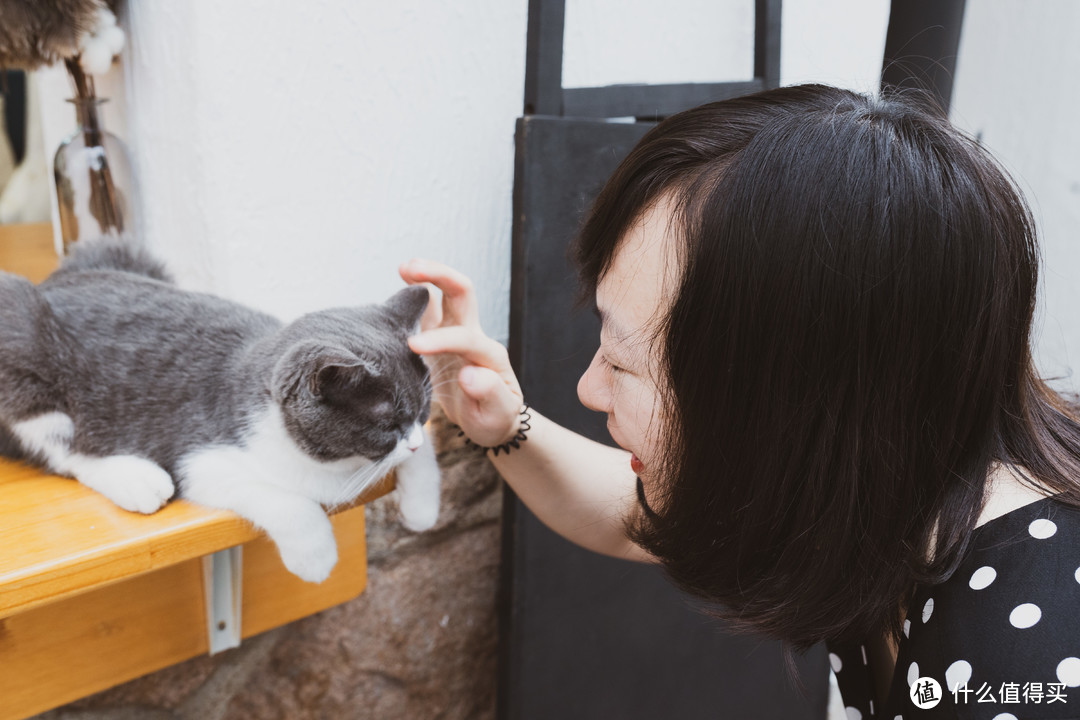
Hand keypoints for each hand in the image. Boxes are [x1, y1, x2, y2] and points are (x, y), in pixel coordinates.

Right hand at [398, 259, 523, 446]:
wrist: (491, 419)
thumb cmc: (494, 418)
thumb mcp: (497, 414)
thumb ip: (489, 394)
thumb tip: (470, 373)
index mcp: (488, 354)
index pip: (464, 337)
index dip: (440, 338)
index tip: (413, 346)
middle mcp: (472, 335)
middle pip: (461, 292)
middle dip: (438, 274)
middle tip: (408, 268)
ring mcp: (454, 333)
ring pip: (443, 295)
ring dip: (425, 277)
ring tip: (403, 268)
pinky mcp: (438, 339)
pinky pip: (426, 312)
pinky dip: (412, 298)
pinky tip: (395, 294)